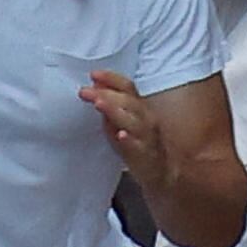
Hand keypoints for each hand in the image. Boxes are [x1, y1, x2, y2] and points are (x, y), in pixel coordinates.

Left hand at [81, 71, 170, 189]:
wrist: (160, 172)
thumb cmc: (137, 145)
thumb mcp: (123, 124)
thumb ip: (110, 109)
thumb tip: (95, 91)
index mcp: (140, 108)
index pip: (128, 88)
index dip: (112, 79)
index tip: (94, 74)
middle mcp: (146, 118)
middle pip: (129, 101)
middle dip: (107, 94)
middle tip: (85, 91)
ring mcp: (147, 136)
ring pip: (133, 120)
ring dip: (115, 111)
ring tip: (99, 103)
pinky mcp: (146, 155)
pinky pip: (138, 145)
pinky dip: (129, 139)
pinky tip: (120, 134)